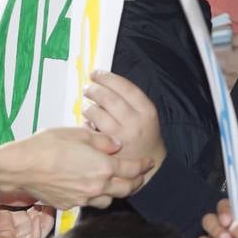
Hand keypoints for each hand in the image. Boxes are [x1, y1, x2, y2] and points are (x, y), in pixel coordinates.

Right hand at [0, 126, 152, 208]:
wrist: (20, 167)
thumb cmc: (46, 145)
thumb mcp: (77, 134)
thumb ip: (101, 141)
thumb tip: (116, 145)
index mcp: (103, 167)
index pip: (132, 169)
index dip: (143, 165)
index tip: (149, 162)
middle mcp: (97, 187)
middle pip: (126, 189)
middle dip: (136, 182)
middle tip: (140, 175)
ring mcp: (83, 198)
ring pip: (109, 200)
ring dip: (115, 192)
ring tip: (115, 183)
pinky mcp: (69, 205)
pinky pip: (89, 203)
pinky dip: (94, 197)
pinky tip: (89, 188)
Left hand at [83, 70, 164, 185]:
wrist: (151, 164)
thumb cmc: (144, 134)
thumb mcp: (144, 114)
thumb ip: (128, 99)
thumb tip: (103, 80)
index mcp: (146, 110)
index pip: (125, 87)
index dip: (108, 77)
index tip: (97, 74)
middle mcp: (135, 123)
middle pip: (109, 98)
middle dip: (94, 89)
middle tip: (88, 88)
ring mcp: (121, 137)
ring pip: (97, 113)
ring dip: (88, 106)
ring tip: (87, 105)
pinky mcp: (108, 149)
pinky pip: (91, 130)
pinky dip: (87, 123)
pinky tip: (88, 122)